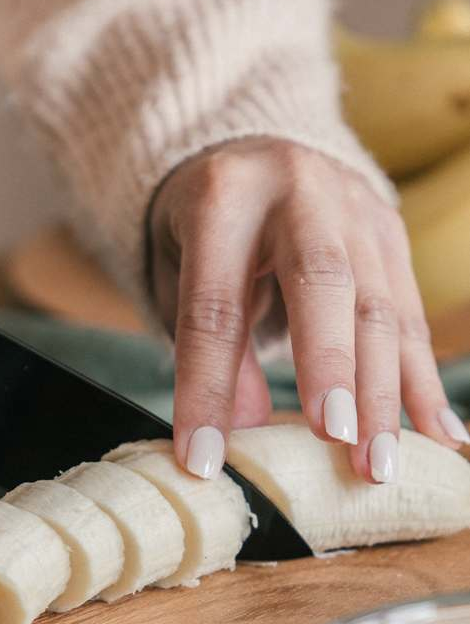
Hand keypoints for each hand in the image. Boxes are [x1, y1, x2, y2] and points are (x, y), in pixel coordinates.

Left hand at [148, 137, 468, 482]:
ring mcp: (356, 210)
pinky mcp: (391, 235)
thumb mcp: (182, 273)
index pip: (214, 306)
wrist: (253, 156)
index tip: (203, 459)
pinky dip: (423, 382)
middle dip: (330, 369)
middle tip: (332, 441)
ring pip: (379, 306)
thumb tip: (241, 429)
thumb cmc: (203, 232)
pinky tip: (442, 435)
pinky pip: (412, 316)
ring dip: (383, 396)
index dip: (208, 388)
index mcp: (224, 198)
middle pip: (322, 284)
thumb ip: (211, 343)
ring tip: (377, 466)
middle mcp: (299, 193)